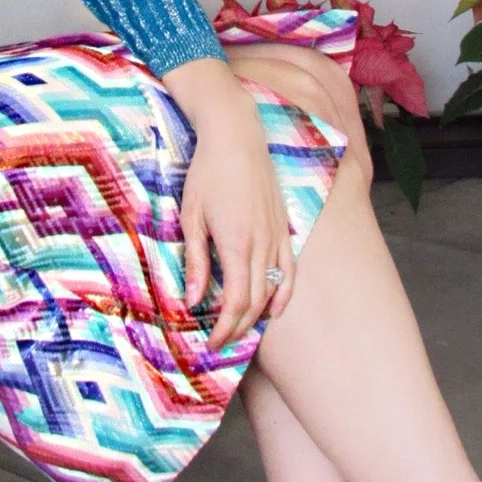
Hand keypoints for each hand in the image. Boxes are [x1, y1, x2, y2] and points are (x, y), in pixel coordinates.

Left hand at [162, 58, 292, 351]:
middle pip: (254, 302)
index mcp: (236, 245)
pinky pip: (290, 270)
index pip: (234, 303)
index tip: (211, 344)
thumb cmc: (207, 174)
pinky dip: (284, 294)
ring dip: (258, 316)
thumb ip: (194, 261)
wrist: (236, 138)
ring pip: (273, 289)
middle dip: (238, 329)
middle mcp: (262, 245)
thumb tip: (192, 300)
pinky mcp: (284, 227)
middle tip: (220, 344)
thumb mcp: (191, 218)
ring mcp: (277, 237)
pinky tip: (275, 309)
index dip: (225, 329)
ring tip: (241, 331)